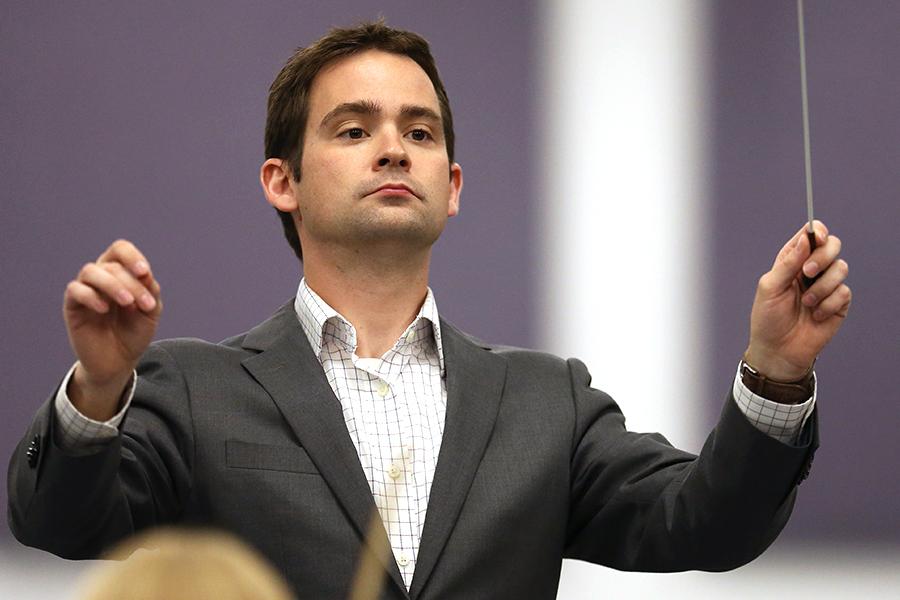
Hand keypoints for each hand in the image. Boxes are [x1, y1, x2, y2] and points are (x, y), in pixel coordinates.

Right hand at [63, 240, 161, 418]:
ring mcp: (86, 290)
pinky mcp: (72, 306)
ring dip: (113, 285)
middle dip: (132, 283)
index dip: (131, 256)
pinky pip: (75, 290)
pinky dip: (91, 296)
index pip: (120, 250)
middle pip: (111, 264)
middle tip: (146, 304)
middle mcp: (101, 278)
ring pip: (90, 271)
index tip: (144, 272)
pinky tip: (104, 310)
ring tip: (128, 303)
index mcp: (121, 274)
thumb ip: (150, 290)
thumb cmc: (134, 333)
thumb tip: (144, 273)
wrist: (119, 361)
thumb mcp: (150, 311)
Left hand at [745, 221, 850, 380]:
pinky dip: (829, 304)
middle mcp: (811, 270)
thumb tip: (804, 239)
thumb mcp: (770, 288)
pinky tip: (816, 315)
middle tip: (807, 272)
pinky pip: (844, 292)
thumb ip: (787, 263)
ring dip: (822, 286)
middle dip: (823, 256)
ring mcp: (826, 285)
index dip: (817, 231)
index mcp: (792, 261)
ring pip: (841, 268)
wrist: (778, 350)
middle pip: (832, 245)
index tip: (817, 236)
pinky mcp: (838, 303)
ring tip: (806, 303)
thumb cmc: (768, 319)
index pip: (810, 236)